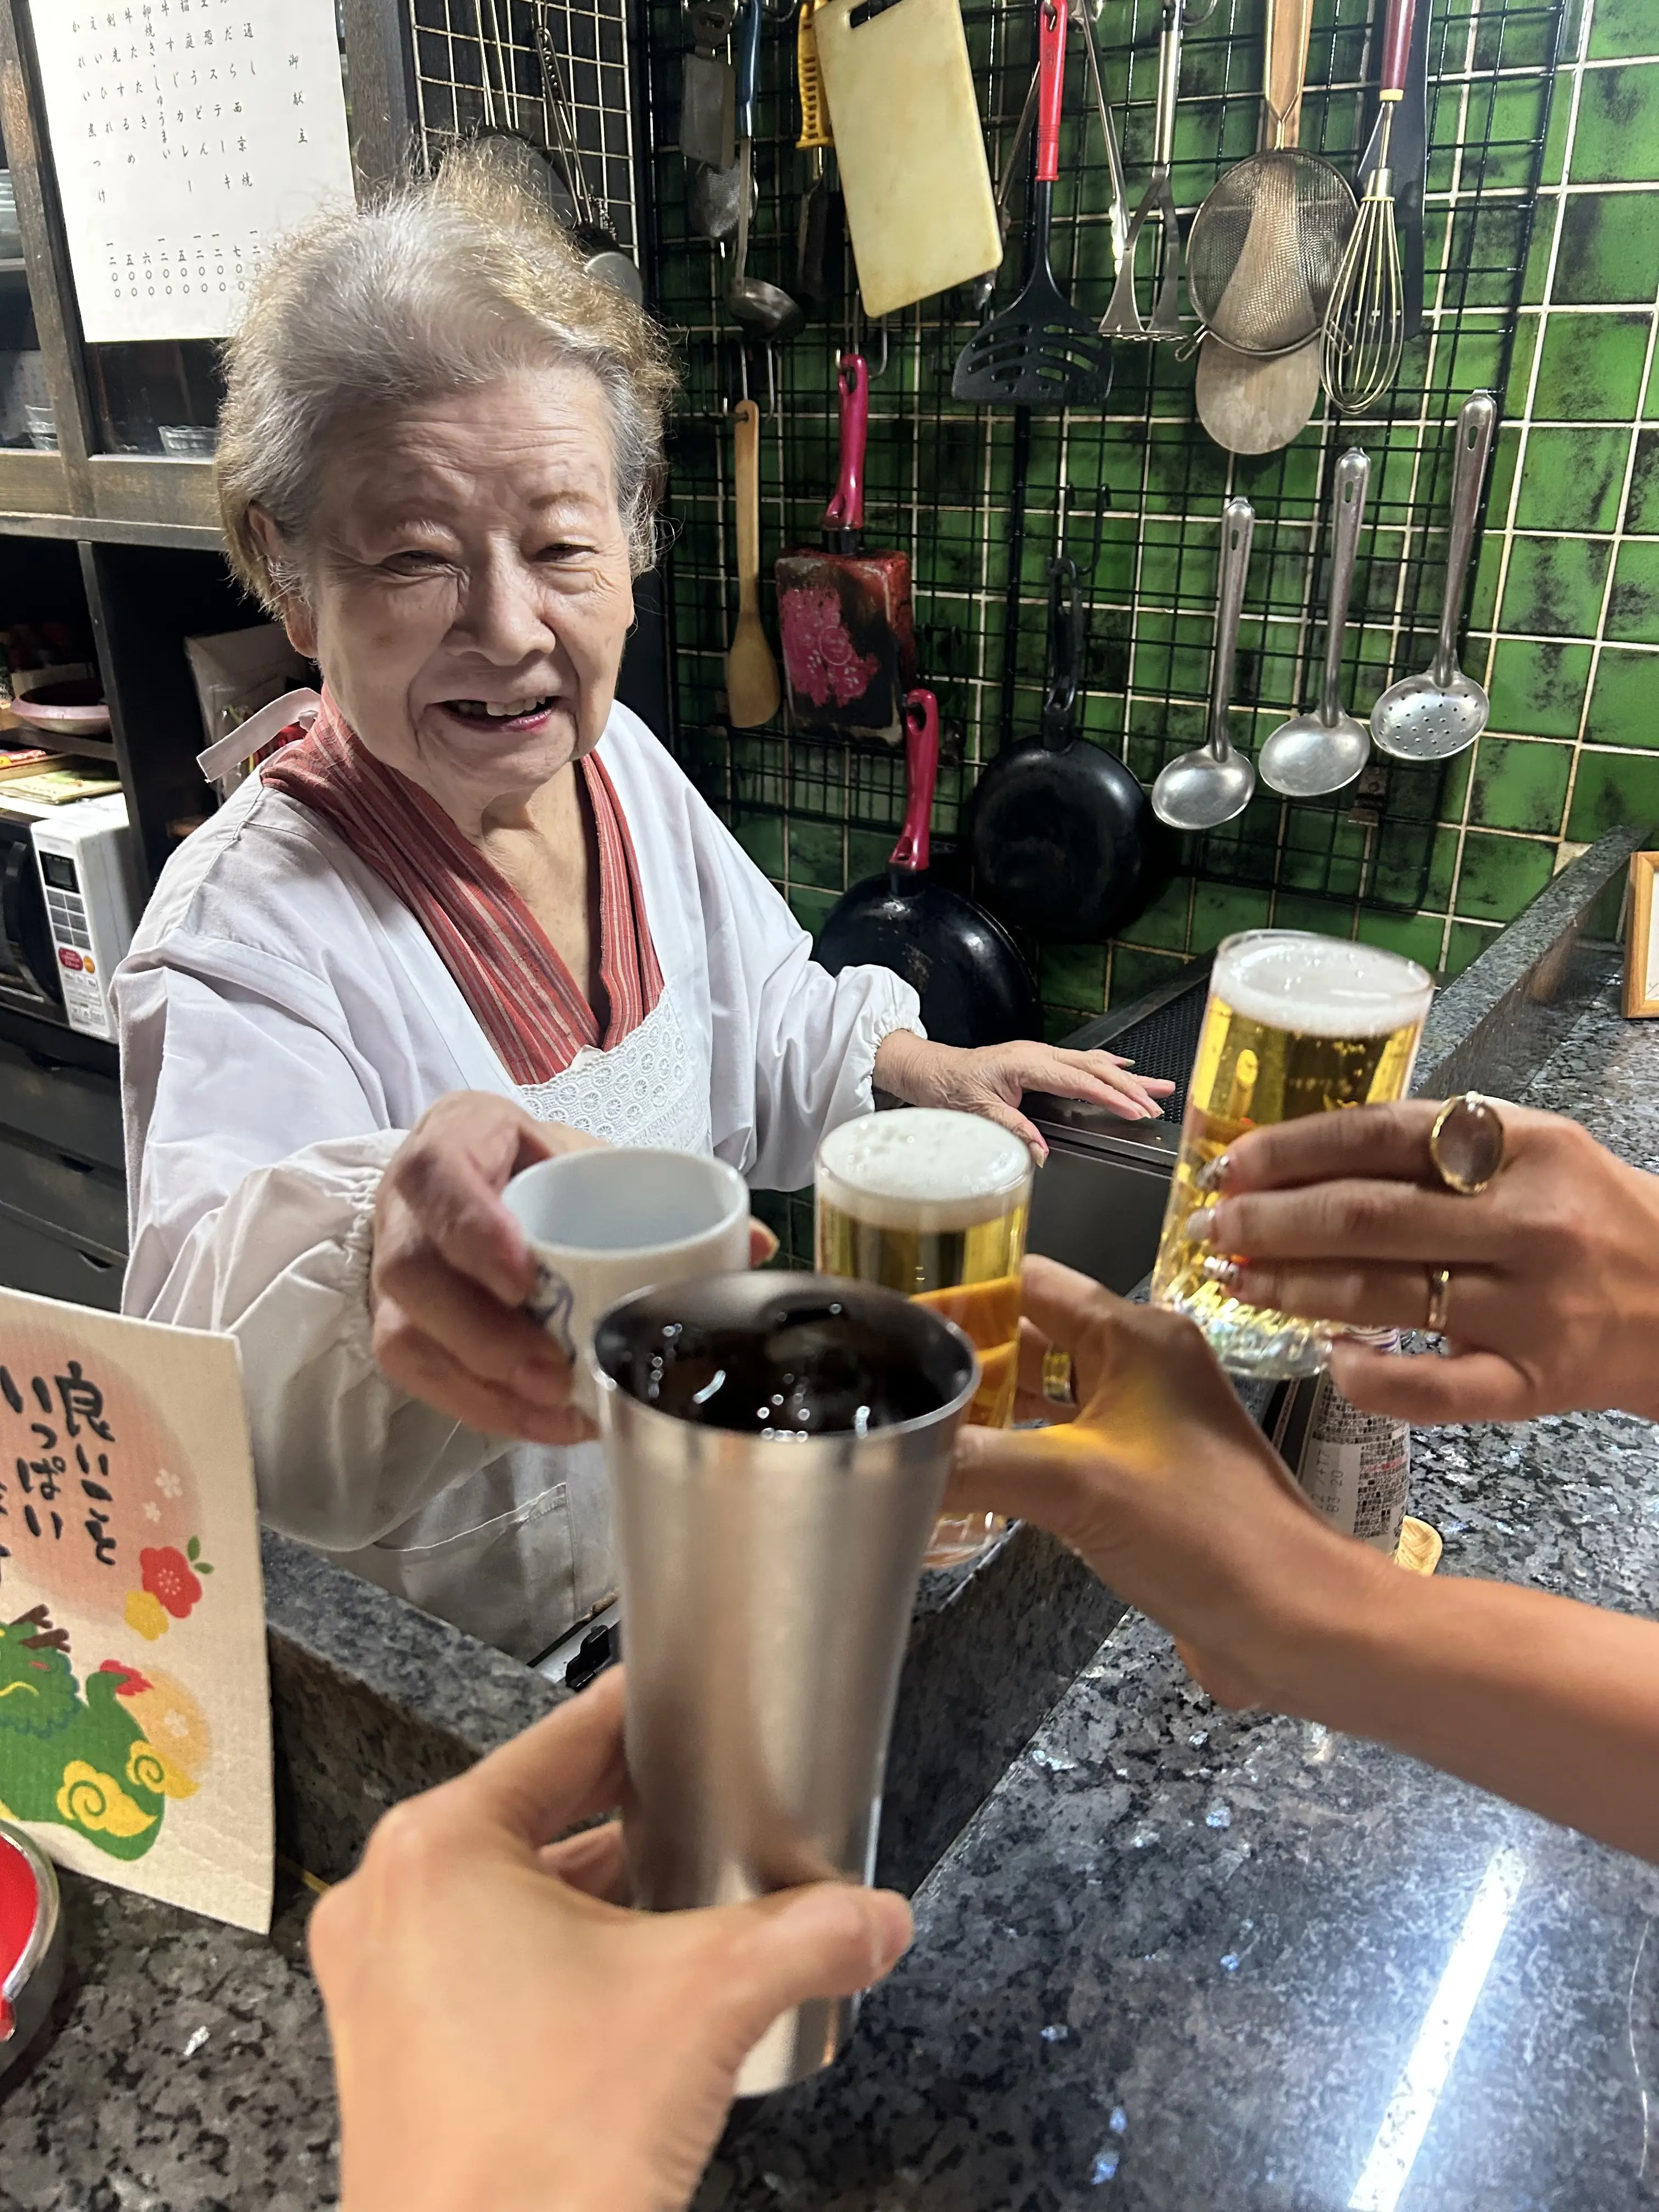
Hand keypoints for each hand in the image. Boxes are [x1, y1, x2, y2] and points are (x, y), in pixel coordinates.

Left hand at [310, 1670, 912, 2211]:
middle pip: (538, 1817)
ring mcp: (384, 1985)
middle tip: (702, 1817)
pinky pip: (483, 1967)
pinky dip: (555, 1961)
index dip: (640, 1719)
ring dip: (595, 1897)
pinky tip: (626, 1988)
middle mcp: (391, 1903)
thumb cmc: (537, 2159)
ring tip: (677, 1905)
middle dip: (629, 1821)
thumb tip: (872, 1917)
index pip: (564, 1738)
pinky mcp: (397, 2054)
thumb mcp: (709, 2000)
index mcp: (441, 1850)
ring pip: (511, 1898)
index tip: (680, 1709)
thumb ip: (808, 1936)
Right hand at [372, 1099, 777, 1444]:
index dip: (472, 1228)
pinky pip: (419, 1377)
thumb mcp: (594, 1158)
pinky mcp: (399, 1323)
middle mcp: (407, 1206)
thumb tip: (761, 1242)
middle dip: (482, 1332)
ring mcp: (392, 1267)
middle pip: (410, 1271)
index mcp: (457, 1139)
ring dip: (482, 1382)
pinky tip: (542, 1422)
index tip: (524, 1275)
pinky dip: (483, 1407)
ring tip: (554, 1406)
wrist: (475, 1178)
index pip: (438, 1174)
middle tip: (553, 1369)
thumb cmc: (538, 1168)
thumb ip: (667, 1194)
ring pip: (404, 1334)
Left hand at [873, 1032, 1174, 1156]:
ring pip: (1093, 1063)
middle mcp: (1037, 1054)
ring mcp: (1039, 1055)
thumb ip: (1012, 1131)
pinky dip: (1107, 1068)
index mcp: (1026, 1063)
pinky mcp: (1038, 1061)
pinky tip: (1124, 1070)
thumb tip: (1040, 1153)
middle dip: (1131, 1087)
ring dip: (1127, 1077)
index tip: (1136, 1109)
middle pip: (1095, 1069)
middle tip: (1160, 1102)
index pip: (1080, 1081)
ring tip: (1159, 1087)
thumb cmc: (948, 1087)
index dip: (1111, 1096)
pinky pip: (1081, 1062)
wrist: (928, 1070)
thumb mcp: (977, 1114)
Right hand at [952, 1262, 1658, 1866]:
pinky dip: (1013, 1454)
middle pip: (1030, 1335)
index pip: (1025, 1280)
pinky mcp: (1141, 1479)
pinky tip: (958, 1478)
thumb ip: (970, 1459)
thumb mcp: (1070, 1485)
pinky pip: (1061, 1447)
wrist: (1293, 1622)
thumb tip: (884, 1452)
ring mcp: (1144, 1424)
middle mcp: (1141, 1365)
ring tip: (903, 1421)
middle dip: (960, 1354)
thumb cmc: (1198, 1532)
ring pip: (1044, 1394)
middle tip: (877, 1374)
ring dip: (985, 1408)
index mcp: (1135, 1335)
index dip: (956, 1290)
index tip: (882, 1312)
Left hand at [1195, 1100, 1658, 1424]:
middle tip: (1214, 1231)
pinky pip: (1432, 1390)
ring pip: (1382, 1297)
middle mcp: (1526, 1224)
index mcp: (1521, 1147)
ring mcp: (1530, 1309)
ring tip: (1238, 1283)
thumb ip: (1436, 1144)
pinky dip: (1369, 1376)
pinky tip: (1327, 1357)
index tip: (1231, 1166)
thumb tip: (1306, 1154)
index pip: (1377, 1135)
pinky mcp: (1534, 1382)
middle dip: (1270, 1224)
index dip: (1290, 1151)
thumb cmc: (1591, 1215)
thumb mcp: (1534, 1148)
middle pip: (1366, 1217)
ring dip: (1292, 1290)